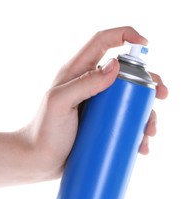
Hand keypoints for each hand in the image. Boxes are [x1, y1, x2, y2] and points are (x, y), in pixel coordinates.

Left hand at [25, 26, 167, 178]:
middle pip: (125, 73)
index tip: (145, 45)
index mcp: (76, 73)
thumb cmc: (44, 132)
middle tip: (162, 96)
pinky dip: (137, 131)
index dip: (125, 36)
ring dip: (146, 112)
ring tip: (149, 132)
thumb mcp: (59, 103)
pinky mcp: (100, 125)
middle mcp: (88, 85)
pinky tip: (142, 146)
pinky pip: (124, 122)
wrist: (38, 160)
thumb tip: (116, 66)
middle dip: (148, 82)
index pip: (102, 42)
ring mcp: (96, 106)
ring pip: (129, 100)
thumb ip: (83, 83)